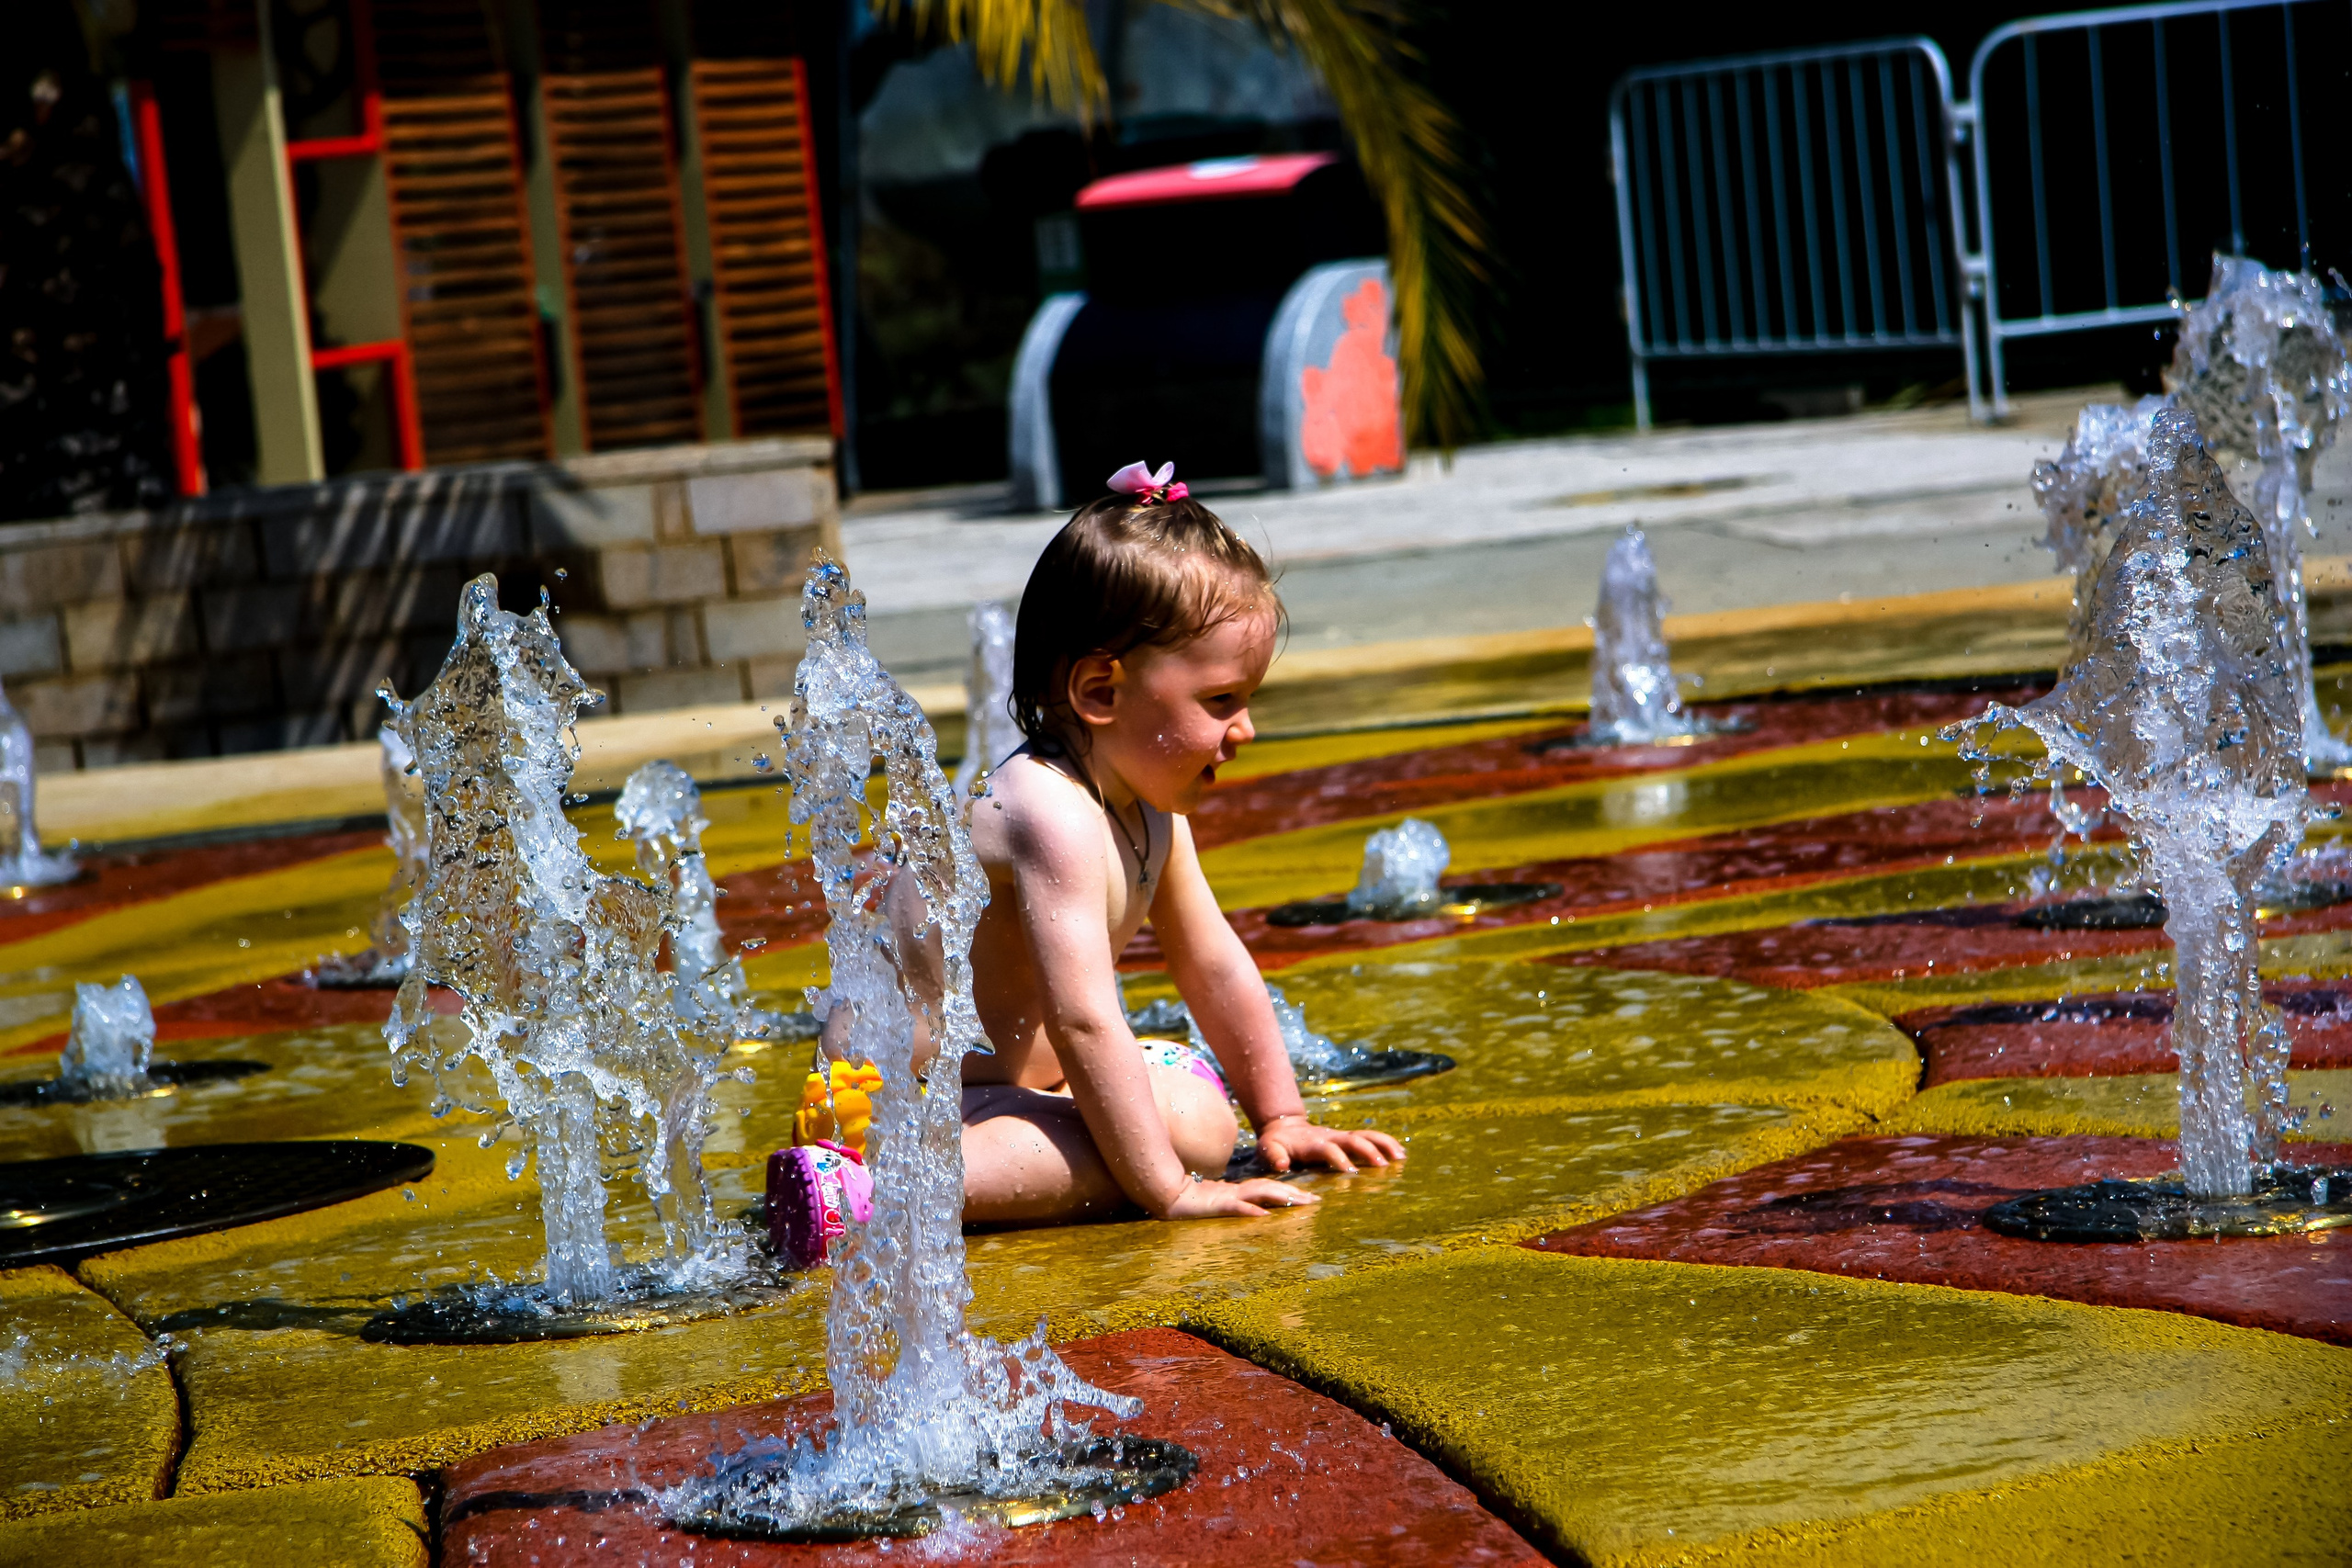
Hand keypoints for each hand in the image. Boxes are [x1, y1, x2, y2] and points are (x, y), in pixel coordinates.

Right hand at [1157, 1175, 1318, 1219]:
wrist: (1165, 1197)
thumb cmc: (1189, 1204)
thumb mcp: (1217, 1207)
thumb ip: (1234, 1207)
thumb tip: (1254, 1214)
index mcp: (1238, 1193)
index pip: (1269, 1190)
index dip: (1291, 1193)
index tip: (1311, 1199)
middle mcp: (1237, 1193)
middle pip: (1271, 1190)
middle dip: (1295, 1195)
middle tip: (1317, 1202)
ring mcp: (1227, 1198)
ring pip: (1259, 1194)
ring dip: (1282, 1198)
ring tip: (1301, 1202)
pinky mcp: (1216, 1205)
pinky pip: (1236, 1207)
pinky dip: (1250, 1210)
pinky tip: (1264, 1214)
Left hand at [1256, 1115, 1405, 1175]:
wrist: (1283, 1127)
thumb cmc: (1275, 1144)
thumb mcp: (1268, 1149)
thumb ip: (1274, 1156)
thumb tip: (1281, 1165)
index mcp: (1312, 1144)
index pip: (1328, 1149)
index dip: (1338, 1158)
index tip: (1350, 1172)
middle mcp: (1331, 1137)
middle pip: (1353, 1139)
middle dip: (1368, 1151)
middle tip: (1383, 1166)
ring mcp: (1341, 1137)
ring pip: (1367, 1136)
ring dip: (1384, 1144)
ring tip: (1401, 1157)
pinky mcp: (1348, 1139)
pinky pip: (1371, 1138)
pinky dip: (1386, 1143)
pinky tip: (1401, 1154)